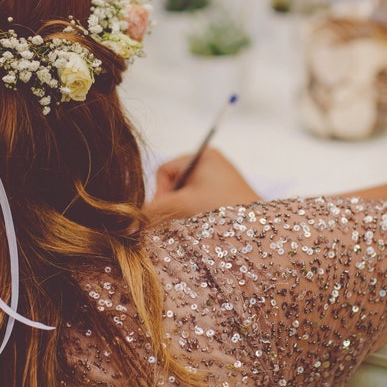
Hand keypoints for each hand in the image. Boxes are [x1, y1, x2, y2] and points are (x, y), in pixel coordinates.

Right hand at [142, 148, 260, 224]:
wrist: (260, 232)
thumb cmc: (221, 211)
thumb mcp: (182, 207)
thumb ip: (152, 212)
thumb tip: (127, 222)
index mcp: (203, 155)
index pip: (164, 170)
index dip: (159, 193)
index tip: (165, 214)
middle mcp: (213, 162)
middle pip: (174, 183)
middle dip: (171, 204)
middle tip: (176, 222)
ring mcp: (221, 179)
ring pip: (186, 196)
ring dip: (182, 212)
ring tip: (192, 226)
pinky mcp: (227, 196)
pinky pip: (199, 203)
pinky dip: (195, 215)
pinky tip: (202, 228)